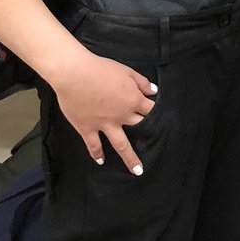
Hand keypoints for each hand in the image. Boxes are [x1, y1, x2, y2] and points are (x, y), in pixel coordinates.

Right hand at [48, 48, 156, 174]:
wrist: (75, 74)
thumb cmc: (102, 69)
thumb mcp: (127, 71)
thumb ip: (142, 83)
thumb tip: (154, 91)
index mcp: (133, 100)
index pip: (150, 110)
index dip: (156, 113)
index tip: (164, 122)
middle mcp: (122, 115)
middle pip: (140, 128)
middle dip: (149, 137)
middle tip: (158, 150)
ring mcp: (104, 124)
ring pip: (121, 144)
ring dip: (130, 158)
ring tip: (137, 171)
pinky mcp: (87, 128)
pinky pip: (94, 144)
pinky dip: (97, 154)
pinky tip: (101, 161)